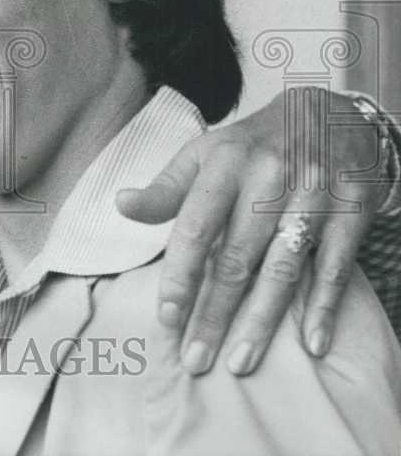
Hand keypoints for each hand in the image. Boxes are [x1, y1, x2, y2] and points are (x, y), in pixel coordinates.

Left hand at [116, 87, 390, 375]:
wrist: (329, 111)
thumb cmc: (252, 145)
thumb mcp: (204, 153)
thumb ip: (166, 188)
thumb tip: (121, 204)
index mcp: (224, 163)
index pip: (195, 228)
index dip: (179, 276)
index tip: (166, 319)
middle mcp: (268, 177)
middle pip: (236, 258)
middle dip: (214, 314)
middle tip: (196, 360)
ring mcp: (313, 193)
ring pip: (283, 268)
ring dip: (262, 321)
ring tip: (240, 361)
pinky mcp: (352, 208)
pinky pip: (335, 265)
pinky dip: (324, 306)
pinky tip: (312, 343)